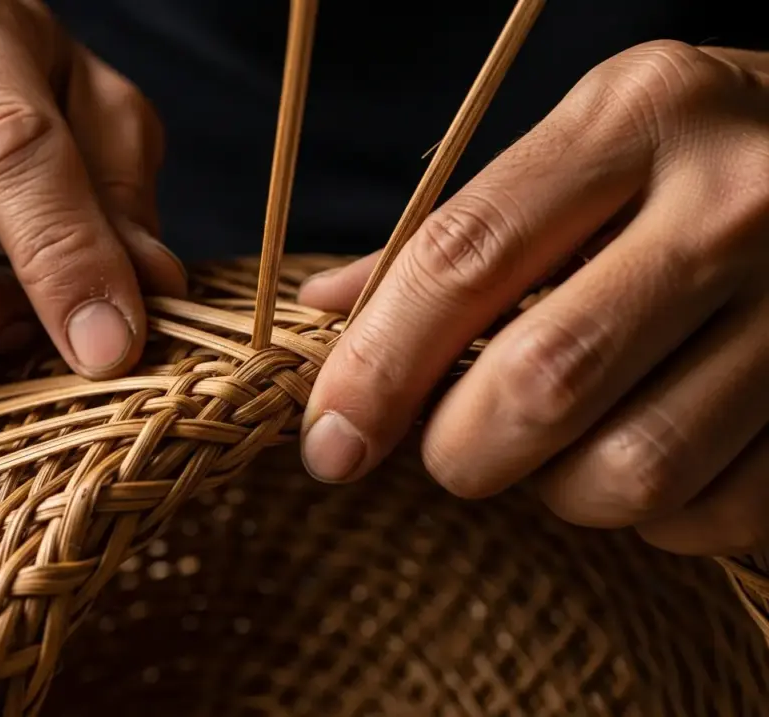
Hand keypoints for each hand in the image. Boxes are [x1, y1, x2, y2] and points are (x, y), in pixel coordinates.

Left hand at [299, 41, 768, 556]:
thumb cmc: (681, 163)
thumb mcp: (579, 152)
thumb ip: (456, 234)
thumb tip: (323, 311)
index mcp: (636, 117)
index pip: (463, 258)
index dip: (379, 366)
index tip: (331, 441)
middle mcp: (733, 202)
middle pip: (543, 382)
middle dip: (459, 450)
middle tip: (450, 448)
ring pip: (631, 469)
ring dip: (557, 490)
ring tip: (555, 447)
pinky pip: (710, 512)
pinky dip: (651, 515)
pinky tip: (645, 450)